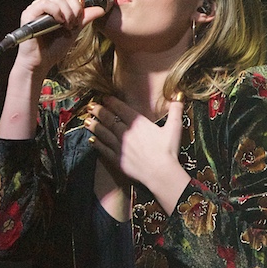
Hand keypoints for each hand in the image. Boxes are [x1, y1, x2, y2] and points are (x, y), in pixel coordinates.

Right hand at [13, 0, 106, 72]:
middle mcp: (45, 3)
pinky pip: (45, 3)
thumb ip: (84, 19)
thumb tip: (100, 9)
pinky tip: (59, 23)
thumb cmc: (53, 49)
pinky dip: (56, 12)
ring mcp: (36, 7)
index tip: (81, 13)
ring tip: (67, 26)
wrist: (40, 63)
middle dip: (75, 7)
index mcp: (55, 5)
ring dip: (68, 12)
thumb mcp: (74, 31)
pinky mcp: (29, 13)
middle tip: (74, 23)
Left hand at [85, 95, 190, 213]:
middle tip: (91, 106)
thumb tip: (179, 95)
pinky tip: (91, 140)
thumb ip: (176, 109)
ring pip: (103, 133)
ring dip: (94, 125)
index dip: (111, 102)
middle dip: (99, 111)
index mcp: (138, 123)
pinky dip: (97, 144)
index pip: (121, 109)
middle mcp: (125, 132)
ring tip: (87, 120)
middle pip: (108, 119)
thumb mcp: (175, 127)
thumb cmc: (168, 150)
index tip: (105, 98)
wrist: (161, 173)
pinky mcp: (117, 159)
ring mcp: (119, 146)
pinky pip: (104, 149)